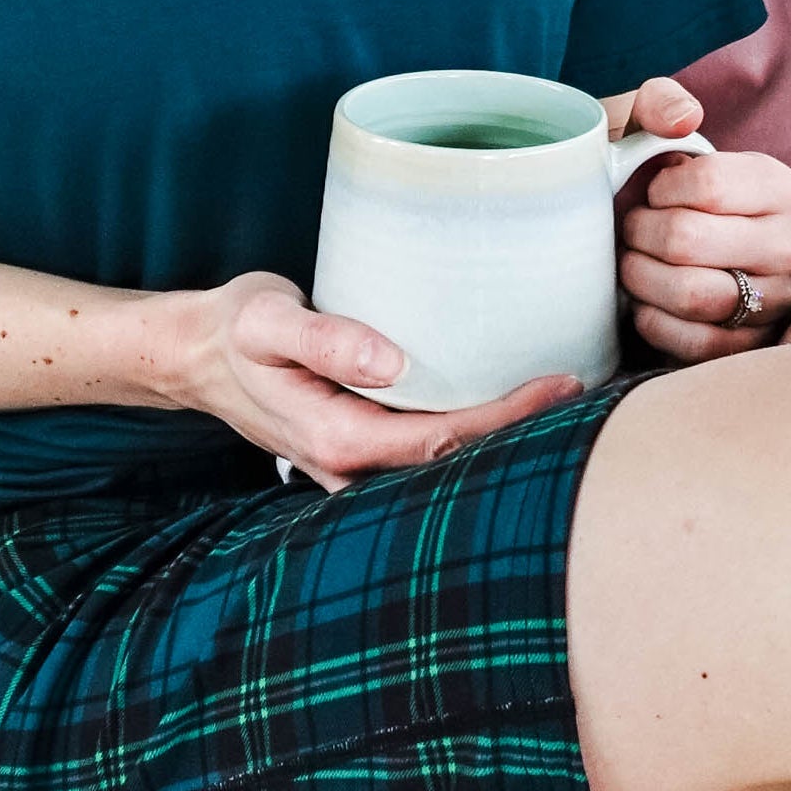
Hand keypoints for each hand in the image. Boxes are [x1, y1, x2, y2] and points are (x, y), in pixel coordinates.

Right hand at [153, 271, 582, 493]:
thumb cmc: (232, 332)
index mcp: (338, 441)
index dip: (507, 420)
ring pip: (449, 465)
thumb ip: (322, 337)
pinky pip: (432, 450)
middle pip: (459, 464)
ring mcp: (361, 465)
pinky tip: (511, 404)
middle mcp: (354, 468)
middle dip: (526, 436)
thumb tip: (391, 361)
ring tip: (570, 399)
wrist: (197, 355)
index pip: (443, 443)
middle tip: (593, 391)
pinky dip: (477, 430)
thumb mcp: (264, 322)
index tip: (560, 386)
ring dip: (506, 438)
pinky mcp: (367, 445)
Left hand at [608, 78, 790, 362]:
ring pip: (693, 295)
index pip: (710, 185)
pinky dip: (654, 322)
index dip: (661, 189)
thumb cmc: (648, 179)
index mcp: (783, 188)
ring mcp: (777, 302)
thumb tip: (684, 120)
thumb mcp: (646, 127)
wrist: (638, 239)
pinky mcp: (751, 346)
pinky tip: (644, 303)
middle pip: (690, 240)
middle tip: (631, 230)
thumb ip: (660, 101)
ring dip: (642, 278)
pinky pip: (697, 344)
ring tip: (633, 263)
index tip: (652, 190)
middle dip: (641, 233)